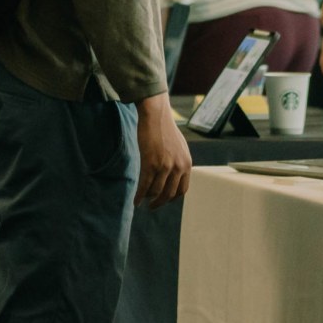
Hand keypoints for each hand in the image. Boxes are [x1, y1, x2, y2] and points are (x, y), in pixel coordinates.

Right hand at [135, 94, 190, 208]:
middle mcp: (178, 167)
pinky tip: (135, 201)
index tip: (164, 200)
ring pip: (156, 191)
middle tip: (152, 206)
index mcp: (187, 164)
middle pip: (169, 194)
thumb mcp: (179, 147)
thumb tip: (173, 175)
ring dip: (148, 199)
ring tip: (142, 200)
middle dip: (159, 203)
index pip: (182, 190)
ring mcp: (165, 166)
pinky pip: (145, 185)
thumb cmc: (165, 129)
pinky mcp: (151, 163)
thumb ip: (179, 162)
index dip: (172, 198)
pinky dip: (140, 195)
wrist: (156, 115)